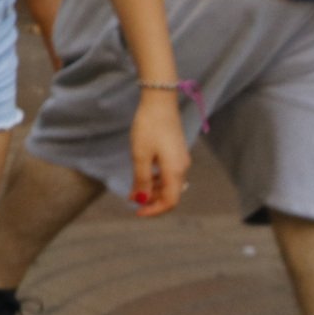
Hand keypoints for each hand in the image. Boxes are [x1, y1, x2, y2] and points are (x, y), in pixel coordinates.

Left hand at [127, 87, 190, 216]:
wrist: (159, 103)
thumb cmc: (148, 128)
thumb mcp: (140, 155)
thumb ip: (141, 179)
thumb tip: (140, 199)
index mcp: (175, 171)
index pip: (170, 201)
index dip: (154, 210)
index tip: (136, 212)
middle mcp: (182, 168)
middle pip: (170, 194)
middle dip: (151, 201)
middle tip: (131, 200)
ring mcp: (180, 160)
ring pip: (168, 184)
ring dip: (152, 190)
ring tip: (132, 189)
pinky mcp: (176, 153)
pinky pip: (167, 173)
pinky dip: (155, 179)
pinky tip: (141, 176)